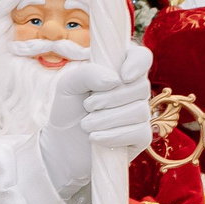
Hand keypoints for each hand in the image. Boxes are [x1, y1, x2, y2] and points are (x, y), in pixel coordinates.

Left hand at [39, 40, 153, 193]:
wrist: (63, 146)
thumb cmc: (69, 111)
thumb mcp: (68, 86)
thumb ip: (87, 73)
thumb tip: (114, 80)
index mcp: (121, 71)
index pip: (142, 57)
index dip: (137, 63)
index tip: (122, 76)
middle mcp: (135, 91)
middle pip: (141, 86)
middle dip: (111, 97)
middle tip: (87, 105)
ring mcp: (141, 114)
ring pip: (139, 111)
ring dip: (107, 119)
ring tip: (86, 125)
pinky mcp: (141, 137)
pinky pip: (140, 133)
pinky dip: (115, 135)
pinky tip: (96, 137)